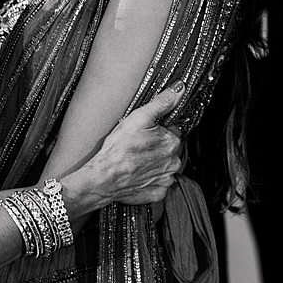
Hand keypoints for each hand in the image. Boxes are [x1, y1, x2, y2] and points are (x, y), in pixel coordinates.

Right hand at [72, 85, 186, 207]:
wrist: (104, 178)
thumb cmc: (118, 149)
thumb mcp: (139, 118)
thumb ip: (161, 103)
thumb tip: (178, 89)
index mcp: (172, 142)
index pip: (172, 131)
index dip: (158, 130)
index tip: (145, 133)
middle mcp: (173, 162)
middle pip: (169, 150)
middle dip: (157, 147)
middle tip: (137, 146)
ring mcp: (166, 179)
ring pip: (164, 167)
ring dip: (154, 163)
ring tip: (135, 160)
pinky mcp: (157, 193)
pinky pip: (158, 184)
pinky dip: (149, 180)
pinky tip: (137, 174)